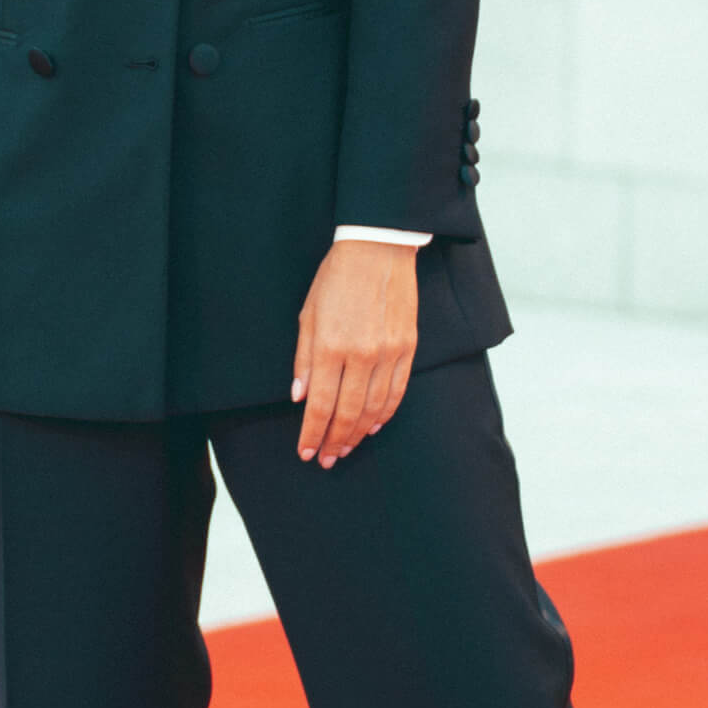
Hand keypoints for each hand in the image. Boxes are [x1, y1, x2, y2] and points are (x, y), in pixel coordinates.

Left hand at [292, 240, 417, 466]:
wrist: (378, 249)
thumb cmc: (336, 279)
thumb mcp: (308, 314)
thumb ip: (304, 359)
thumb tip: (299, 397)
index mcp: (331, 346)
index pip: (320, 404)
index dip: (312, 433)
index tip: (305, 452)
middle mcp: (361, 354)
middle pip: (347, 412)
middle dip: (334, 441)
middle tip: (326, 459)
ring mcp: (388, 353)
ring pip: (374, 408)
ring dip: (358, 433)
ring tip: (346, 447)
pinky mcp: (407, 348)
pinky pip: (396, 391)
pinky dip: (384, 413)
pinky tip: (373, 425)